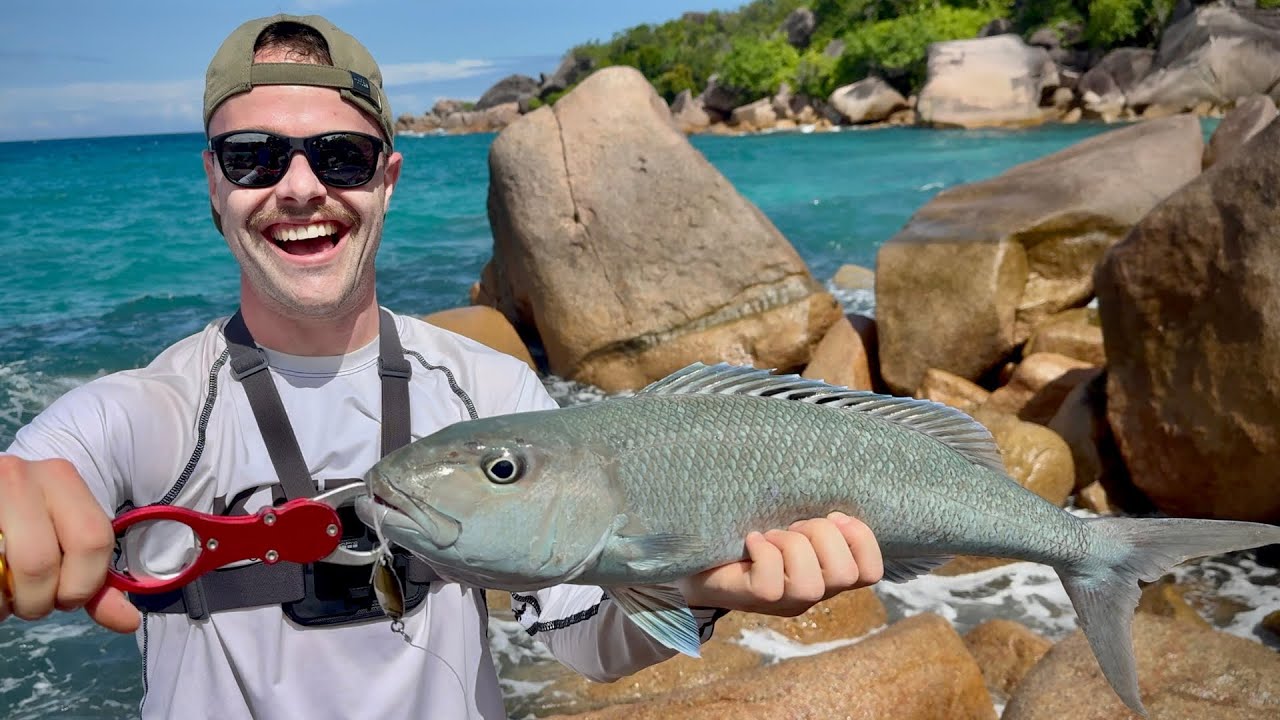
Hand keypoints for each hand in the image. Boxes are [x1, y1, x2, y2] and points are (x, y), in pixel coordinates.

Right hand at [0, 455, 138, 632]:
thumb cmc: (24, 530)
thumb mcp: (62, 543)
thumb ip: (92, 580)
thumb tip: (128, 621)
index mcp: (60, 477)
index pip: (92, 540)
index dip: (83, 584)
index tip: (68, 596)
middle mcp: (20, 477)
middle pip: (40, 562)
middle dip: (40, 600)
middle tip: (34, 602)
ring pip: (5, 571)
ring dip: (9, 602)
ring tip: (7, 593)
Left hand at [677, 512, 882, 616]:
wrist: (701, 558)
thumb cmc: (752, 534)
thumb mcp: (790, 520)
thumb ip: (814, 514)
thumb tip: (829, 485)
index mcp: (829, 572)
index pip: (871, 572)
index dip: (861, 539)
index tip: (834, 515)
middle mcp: (814, 592)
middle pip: (845, 574)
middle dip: (823, 536)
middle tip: (794, 525)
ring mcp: (785, 601)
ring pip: (811, 585)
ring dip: (792, 546)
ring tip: (772, 534)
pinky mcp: (754, 598)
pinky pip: (770, 584)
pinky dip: (763, 553)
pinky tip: (752, 540)